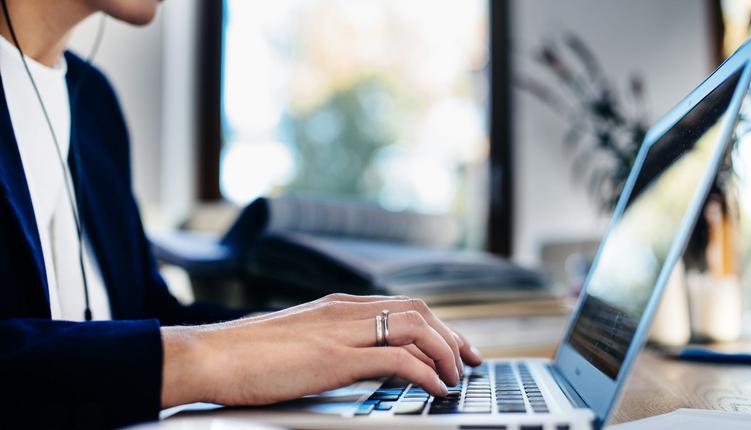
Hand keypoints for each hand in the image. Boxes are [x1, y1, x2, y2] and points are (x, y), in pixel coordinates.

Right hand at [160, 294, 481, 407]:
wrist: (209, 355)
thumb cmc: (245, 354)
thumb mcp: (298, 341)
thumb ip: (330, 343)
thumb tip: (355, 359)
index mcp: (337, 306)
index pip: (402, 305)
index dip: (436, 325)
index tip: (455, 347)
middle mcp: (344, 311)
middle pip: (418, 311)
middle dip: (451, 336)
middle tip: (470, 361)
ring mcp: (340, 331)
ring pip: (414, 328)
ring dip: (444, 352)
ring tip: (456, 378)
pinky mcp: (334, 358)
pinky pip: (396, 358)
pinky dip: (424, 371)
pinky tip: (434, 387)